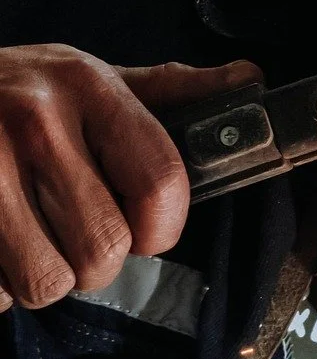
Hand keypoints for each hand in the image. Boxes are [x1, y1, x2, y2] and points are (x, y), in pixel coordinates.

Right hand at [0, 46, 260, 312]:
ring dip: (40, 278)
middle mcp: (31, 119)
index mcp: (84, 86)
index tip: (147, 231)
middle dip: (95, 261)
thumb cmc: (12, 93)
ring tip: (26, 238)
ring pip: (46, 281)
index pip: (161, 182)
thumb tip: (249, 81)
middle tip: (72, 234)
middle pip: (103, 248)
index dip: (163, 229)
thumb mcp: (84, 77)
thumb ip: (165, 92)